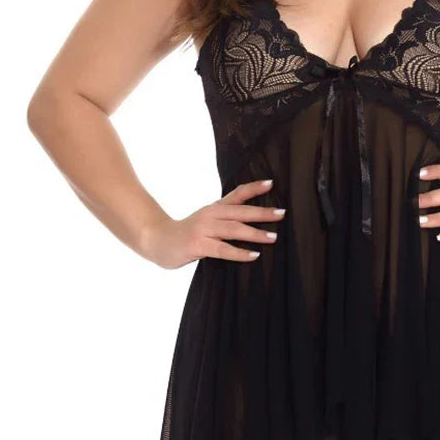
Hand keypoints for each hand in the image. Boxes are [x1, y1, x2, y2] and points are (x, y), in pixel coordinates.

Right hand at [139, 179, 285, 268]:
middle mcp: (211, 214)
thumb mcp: (208, 219)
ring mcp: (203, 229)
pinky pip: (222, 249)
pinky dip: (239, 252)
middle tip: (282, 213)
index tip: (272, 184)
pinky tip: (254, 255)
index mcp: (215, 207)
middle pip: (240, 212)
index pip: (237, 194)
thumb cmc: (188, 232)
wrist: (157, 240)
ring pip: (234, 230)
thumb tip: (254, 215)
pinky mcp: (197, 245)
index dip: (254, 188)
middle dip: (262, 212)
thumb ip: (227, 215)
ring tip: (274, 237)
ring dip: (255, 233)